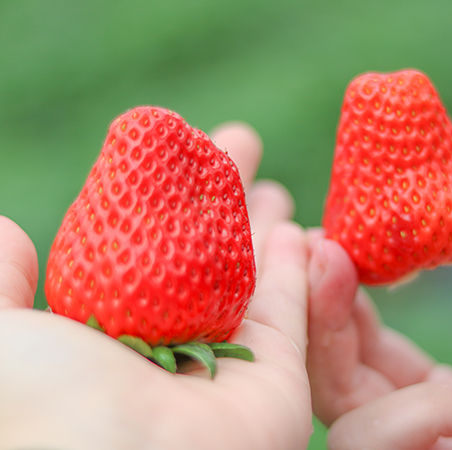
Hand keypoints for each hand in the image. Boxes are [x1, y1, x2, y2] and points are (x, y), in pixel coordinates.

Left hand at [0, 123, 312, 449]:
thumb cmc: (38, 404)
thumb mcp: (0, 330)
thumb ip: (2, 280)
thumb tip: (12, 234)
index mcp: (105, 339)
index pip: (143, 252)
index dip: (162, 199)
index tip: (174, 149)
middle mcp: (166, 355)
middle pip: (203, 260)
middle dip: (223, 199)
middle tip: (238, 142)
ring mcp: (223, 375)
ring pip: (251, 287)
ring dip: (264, 232)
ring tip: (274, 183)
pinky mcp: (275, 390)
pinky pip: (291, 321)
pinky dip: (297, 276)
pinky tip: (298, 231)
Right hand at [307, 148, 451, 448]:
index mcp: (436, 391)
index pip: (361, 345)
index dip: (337, 293)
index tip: (325, 234)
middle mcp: (415, 428)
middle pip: (328, 374)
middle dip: (310, 305)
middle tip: (312, 241)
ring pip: (335, 412)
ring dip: (331, 339)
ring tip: (341, 268)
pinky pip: (373, 445)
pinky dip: (413, 416)